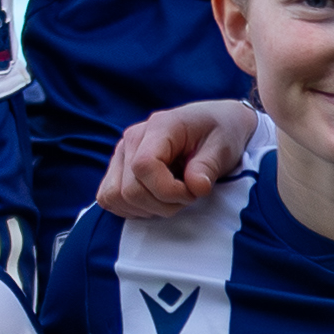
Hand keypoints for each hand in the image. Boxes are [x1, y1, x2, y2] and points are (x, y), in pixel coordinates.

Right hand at [96, 99, 258, 218]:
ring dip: (147, 208)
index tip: (193, 193)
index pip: (144, 167)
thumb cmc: (220, 132)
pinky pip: (110, 199)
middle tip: (188, 196)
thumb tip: (195, 187)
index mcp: (159, 127)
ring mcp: (121, 154)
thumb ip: (208, 166)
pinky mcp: (118, 169)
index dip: (167, 190)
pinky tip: (157, 200)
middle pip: (129, 189)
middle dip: (162, 204)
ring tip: (173, 198)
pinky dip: (133, 209)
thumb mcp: (223, 146)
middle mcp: (132, 139)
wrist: (215, 124)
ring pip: (115, 197)